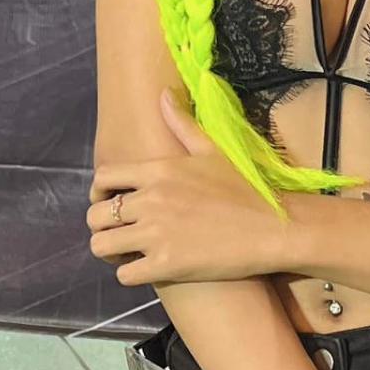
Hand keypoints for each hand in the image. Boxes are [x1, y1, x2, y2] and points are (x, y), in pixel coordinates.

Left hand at [86, 90, 283, 281]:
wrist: (274, 227)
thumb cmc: (245, 188)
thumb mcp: (212, 150)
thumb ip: (182, 123)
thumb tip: (164, 94)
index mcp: (158, 170)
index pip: (102, 177)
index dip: (98, 191)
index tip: (109, 200)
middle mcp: (151, 200)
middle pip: (94, 215)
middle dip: (101, 226)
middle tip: (119, 233)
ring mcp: (156, 234)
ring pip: (100, 247)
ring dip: (110, 252)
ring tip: (127, 254)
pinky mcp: (166, 265)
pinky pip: (124, 276)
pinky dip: (130, 274)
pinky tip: (146, 269)